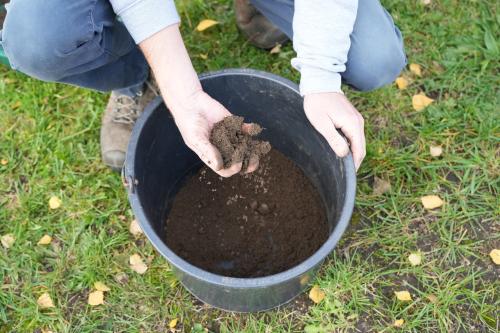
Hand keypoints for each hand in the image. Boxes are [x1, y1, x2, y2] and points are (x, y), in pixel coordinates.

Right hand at [139, 24, 256, 176]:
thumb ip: (207, 151)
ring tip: (259, 150)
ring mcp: (227, 134)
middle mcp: (220, 145)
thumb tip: (221, 167)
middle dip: (247, 162)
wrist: (186, 97)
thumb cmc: (186, 119)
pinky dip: (250, 130)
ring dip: (251, 148)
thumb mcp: (194, 137)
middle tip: (254, 162)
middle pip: (237, 159)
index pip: (223, 168)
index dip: (232, 169)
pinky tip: (252, 128)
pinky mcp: (232, 121)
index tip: (237, 165)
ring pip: (243, 146)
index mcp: (210, 153)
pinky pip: (244, 129)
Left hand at [304, 92, 365, 169]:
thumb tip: (344, 154)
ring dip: (353, 153)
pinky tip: (342, 150)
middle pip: (361, 148)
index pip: (359, 150)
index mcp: (353, 125)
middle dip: (355, 161)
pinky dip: (351, 145)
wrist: (319, 83)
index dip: (355, 164)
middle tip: (345, 174)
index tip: (348, 176)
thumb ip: (334, 139)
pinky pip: (354, 135)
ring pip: (358, 142)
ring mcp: (356, 119)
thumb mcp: (322, 124)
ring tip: (343, 165)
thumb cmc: (317, 103)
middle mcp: (358, 122)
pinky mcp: (352, 117)